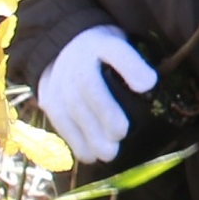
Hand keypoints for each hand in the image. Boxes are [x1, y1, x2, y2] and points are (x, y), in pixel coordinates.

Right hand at [39, 25, 156, 164]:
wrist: (64, 50)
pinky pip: (58, 120)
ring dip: (90, 134)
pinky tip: (90, 156)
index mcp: (102, 43)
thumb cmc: (105, 56)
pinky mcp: (49, 98)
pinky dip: (74, 141)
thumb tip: (149, 86)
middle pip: (88, 84)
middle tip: (120, 133)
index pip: (116, 50)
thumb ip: (137, 65)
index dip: (131, 67)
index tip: (149, 83)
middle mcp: (77, 58)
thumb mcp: (124, 50)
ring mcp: (59, 79)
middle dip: (105, 112)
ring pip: (70, 106)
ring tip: (109, 154)